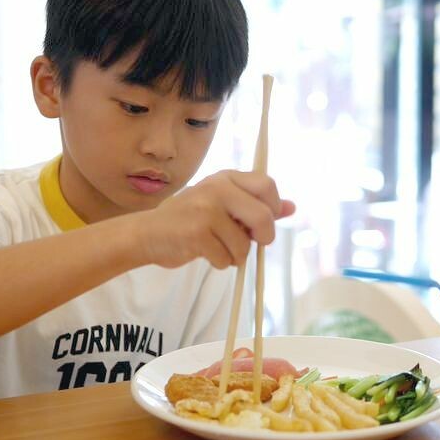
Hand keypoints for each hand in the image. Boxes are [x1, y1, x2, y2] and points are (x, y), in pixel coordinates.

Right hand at [139, 170, 294, 268]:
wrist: (147, 234)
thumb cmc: (188, 220)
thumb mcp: (222, 206)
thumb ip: (255, 205)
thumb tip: (292, 207)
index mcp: (226, 177)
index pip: (267, 185)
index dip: (273, 208)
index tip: (262, 223)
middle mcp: (217, 188)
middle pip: (263, 216)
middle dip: (264, 236)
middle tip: (254, 242)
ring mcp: (206, 209)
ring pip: (244, 244)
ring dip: (236, 255)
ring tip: (218, 249)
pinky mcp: (197, 232)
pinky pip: (226, 257)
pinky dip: (220, 262)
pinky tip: (205, 254)